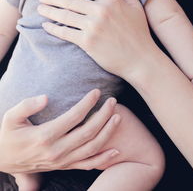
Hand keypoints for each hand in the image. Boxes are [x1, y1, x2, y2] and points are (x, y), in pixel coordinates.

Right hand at [0, 89, 119, 173]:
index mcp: (45, 136)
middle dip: (104, 115)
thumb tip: (46, 98)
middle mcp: (57, 150)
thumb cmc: (8, 135)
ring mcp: (62, 161)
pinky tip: (116, 151)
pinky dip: (103, 159)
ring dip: (108, 132)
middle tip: (112, 100)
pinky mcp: (64, 166)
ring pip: (92, 148)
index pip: (74, 117)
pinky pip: (88, 165)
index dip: (88, 103)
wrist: (3, 159)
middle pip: (88, 132)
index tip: (97, 91)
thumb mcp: (10, 117)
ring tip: (118, 117)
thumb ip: (27, 105)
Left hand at [38, 0, 154, 80]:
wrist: (140, 60)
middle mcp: (100, 11)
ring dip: (49, 11)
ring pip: (65, 15)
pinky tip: (46, 26)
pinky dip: (53, 28)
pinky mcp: (87, 42)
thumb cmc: (139, 33)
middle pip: (69, 0)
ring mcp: (93, 27)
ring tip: (40, 8)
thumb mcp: (136, 6)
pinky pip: (65, 32)